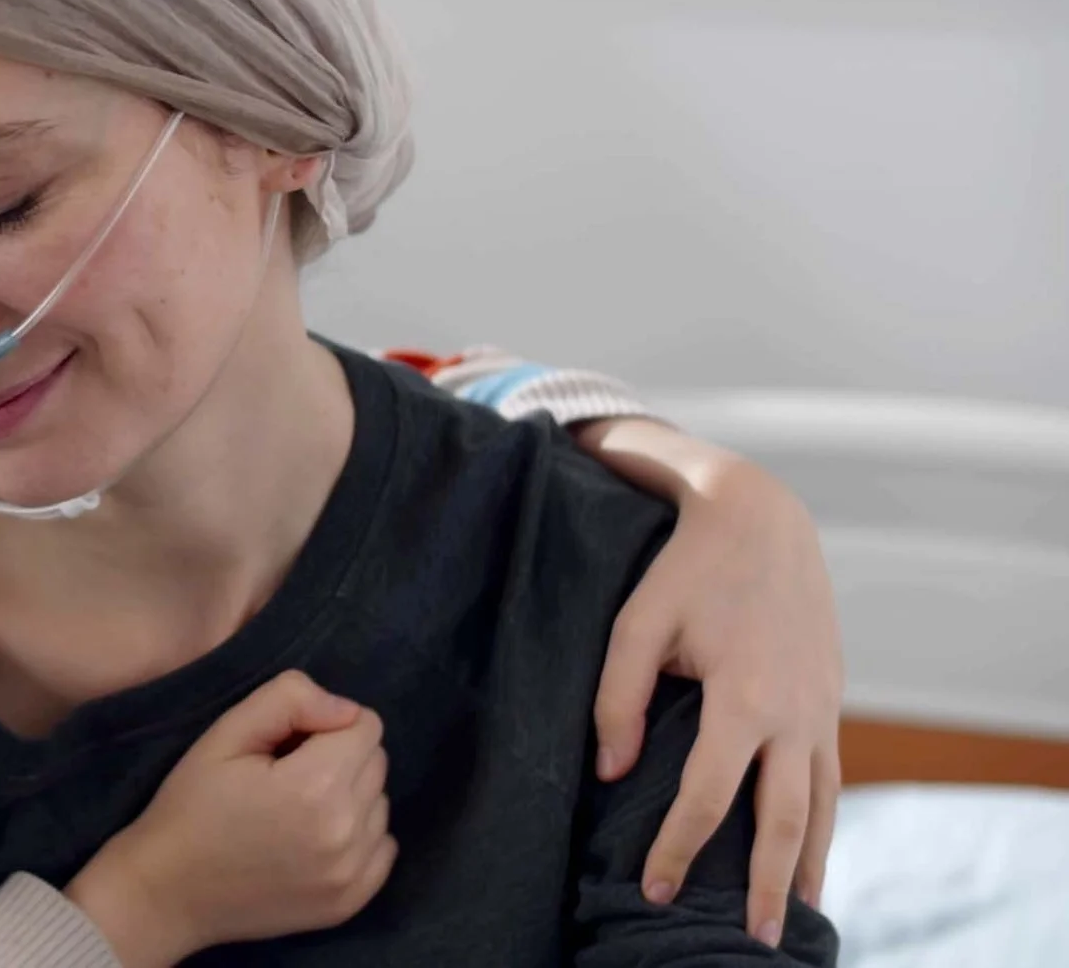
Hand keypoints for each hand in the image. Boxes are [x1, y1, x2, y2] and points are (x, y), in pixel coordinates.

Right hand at [66, 671, 396, 967]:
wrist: (168, 892)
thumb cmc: (190, 806)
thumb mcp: (224, 734)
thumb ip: (289, 699)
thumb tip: (344, 708)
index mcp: (316, 784)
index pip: (366, 725)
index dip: (323, 724)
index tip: (286, 745)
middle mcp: (346, 831)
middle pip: (376, 763)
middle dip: (338, 757)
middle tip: (285, 776)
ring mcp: (352, 873)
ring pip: (379, 804)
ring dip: (349, 797)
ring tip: (295, 812)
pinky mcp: (351, 902)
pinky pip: (382, 848)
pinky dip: (357, 838)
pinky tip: (311, 841)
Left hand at [585, 427, 843, 942]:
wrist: (761, 518)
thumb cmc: (685, 569)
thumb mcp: (636, 622)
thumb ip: (618, 698)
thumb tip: (611, 774)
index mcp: (743, 697)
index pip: (708, 796)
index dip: (679, 848)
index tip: (655, 888)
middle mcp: (793, 713)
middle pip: (785, 820)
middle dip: (769, 885)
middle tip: (756, 941)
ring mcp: (821, 707)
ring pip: (822, 805)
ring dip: (812, 864)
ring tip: (799, 916)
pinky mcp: (829, 698)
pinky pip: (831, 775)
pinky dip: (826, 821)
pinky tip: (814, 851)